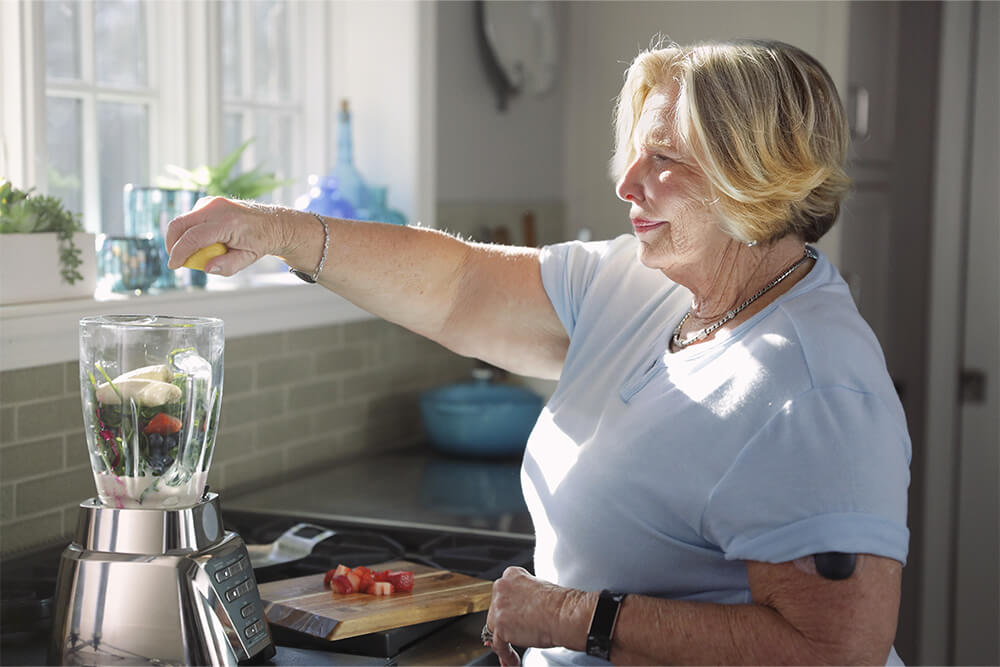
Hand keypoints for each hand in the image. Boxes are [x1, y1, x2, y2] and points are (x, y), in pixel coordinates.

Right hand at [165, 196, 301, 275]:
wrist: (272, 223)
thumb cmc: (260, 241)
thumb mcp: (248, 258)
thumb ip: (227, 265)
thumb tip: (206, 268)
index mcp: (228, 222)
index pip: (194, 237)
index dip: (179, 253)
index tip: (173, 266)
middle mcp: (217, 208)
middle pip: (179, 224)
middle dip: (172, 244)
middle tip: (175, 260)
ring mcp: (211, 202)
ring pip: (182, 220)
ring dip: (180, 238)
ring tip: (192, 253)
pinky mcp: (208, 202)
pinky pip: (189, 218)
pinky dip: (188, 231)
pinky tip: (201, 242)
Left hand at [485, 567, 577, 665]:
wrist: (564, 614)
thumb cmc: (559, 604)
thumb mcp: (537, 589)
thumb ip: (523, 597)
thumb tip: (519, 611)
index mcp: (511, 575)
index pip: (503, 594)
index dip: (506, 609)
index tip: (509, 617)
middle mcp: (501, 587)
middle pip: (495, 610)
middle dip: (504, 624)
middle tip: (514, 635)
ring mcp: (498, 606)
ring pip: (493, 628)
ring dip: (503, 641)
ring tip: (512, 653)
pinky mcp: (500, 625)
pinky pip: (498, 644)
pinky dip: (505, 655)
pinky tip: (513, 660)